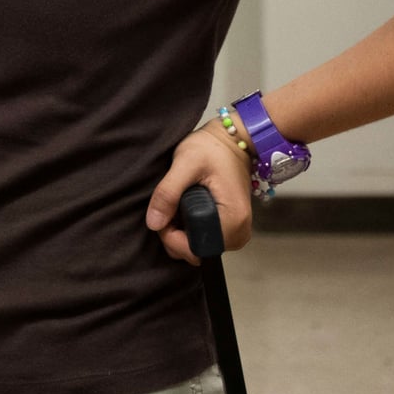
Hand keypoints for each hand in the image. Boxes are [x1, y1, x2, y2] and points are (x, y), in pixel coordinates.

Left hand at [145, 120, 255, 265]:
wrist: (232, 141)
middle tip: (167, 207)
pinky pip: (206, 238)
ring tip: (176, 204)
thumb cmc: (211, 148)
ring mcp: (237, 231)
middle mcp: (240, 232)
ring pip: (201, 247)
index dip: (173, 238)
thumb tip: (153, 224)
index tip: (163, 217)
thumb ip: (168, 192)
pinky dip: (191, 228)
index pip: (198, 249)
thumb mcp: (185, 163)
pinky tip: (184, 208)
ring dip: (182, 232)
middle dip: (175, 236)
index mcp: (233, 219)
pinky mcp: (232, 227)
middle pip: (199, 252)